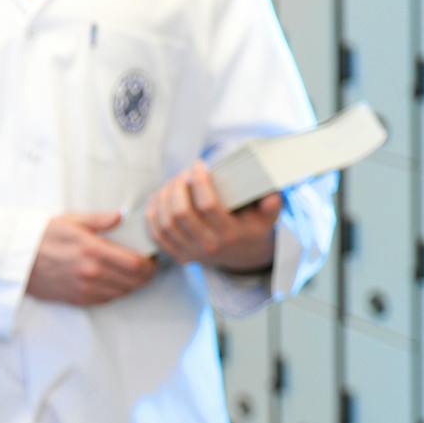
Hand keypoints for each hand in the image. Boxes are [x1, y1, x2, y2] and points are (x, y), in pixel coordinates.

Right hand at [24, 211, 156, 306]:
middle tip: (147, 269)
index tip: (152, 260)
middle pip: (133, 281)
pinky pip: (106, 300)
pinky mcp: (77, 298)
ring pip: (122, 292)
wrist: (16, 259)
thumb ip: (99, 219)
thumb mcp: (70, 220)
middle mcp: (91, 272)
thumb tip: (121, 216)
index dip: (150, 265)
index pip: (135, 265)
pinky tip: (114, 284)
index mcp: (93, 250)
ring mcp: (84, 288)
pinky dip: (115, 293)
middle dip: (145, 276)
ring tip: (132, 276)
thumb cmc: (42, 236)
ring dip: (132, 286)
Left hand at [144, 164, 279, 272]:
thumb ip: (271, 205)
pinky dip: (152, 214)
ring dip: (163, 198)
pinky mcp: (178, 256)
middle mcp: (208, 246)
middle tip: (182, 174)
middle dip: (177, 187)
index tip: (199, 165)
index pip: (208, 206)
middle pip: (180, 214)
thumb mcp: (267, 217)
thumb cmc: (252, 228)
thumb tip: (271, 194)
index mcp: (230, 234)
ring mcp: (191, 253)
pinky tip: (158, 198)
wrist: (244, 257)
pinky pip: (156, 235)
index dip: (199, 182)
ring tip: (171, 183)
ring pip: (165, 223)